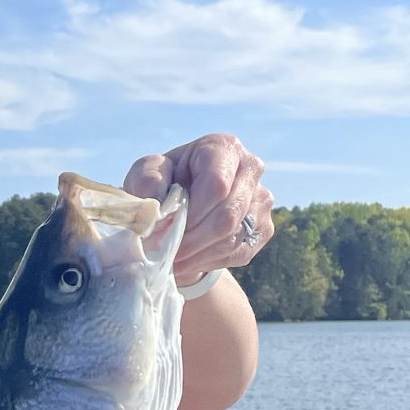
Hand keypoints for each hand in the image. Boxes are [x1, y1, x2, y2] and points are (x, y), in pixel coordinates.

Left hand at [123, 134, 273, 285]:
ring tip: (172, 258)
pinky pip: (238, 253)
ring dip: (197, 254)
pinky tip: (189, 259)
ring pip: (232, 238)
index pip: (216, 185)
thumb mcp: (146, 174)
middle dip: (191, 239)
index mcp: (223, 148)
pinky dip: (208, 261)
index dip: (191, 213)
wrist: (184, 207)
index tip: (165, 228)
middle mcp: (251, 168)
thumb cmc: (164, 184)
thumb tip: (156, 204)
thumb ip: (147, 181)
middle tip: (165, 251)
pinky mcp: (263, 228)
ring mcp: (262, 199)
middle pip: (226, 215)